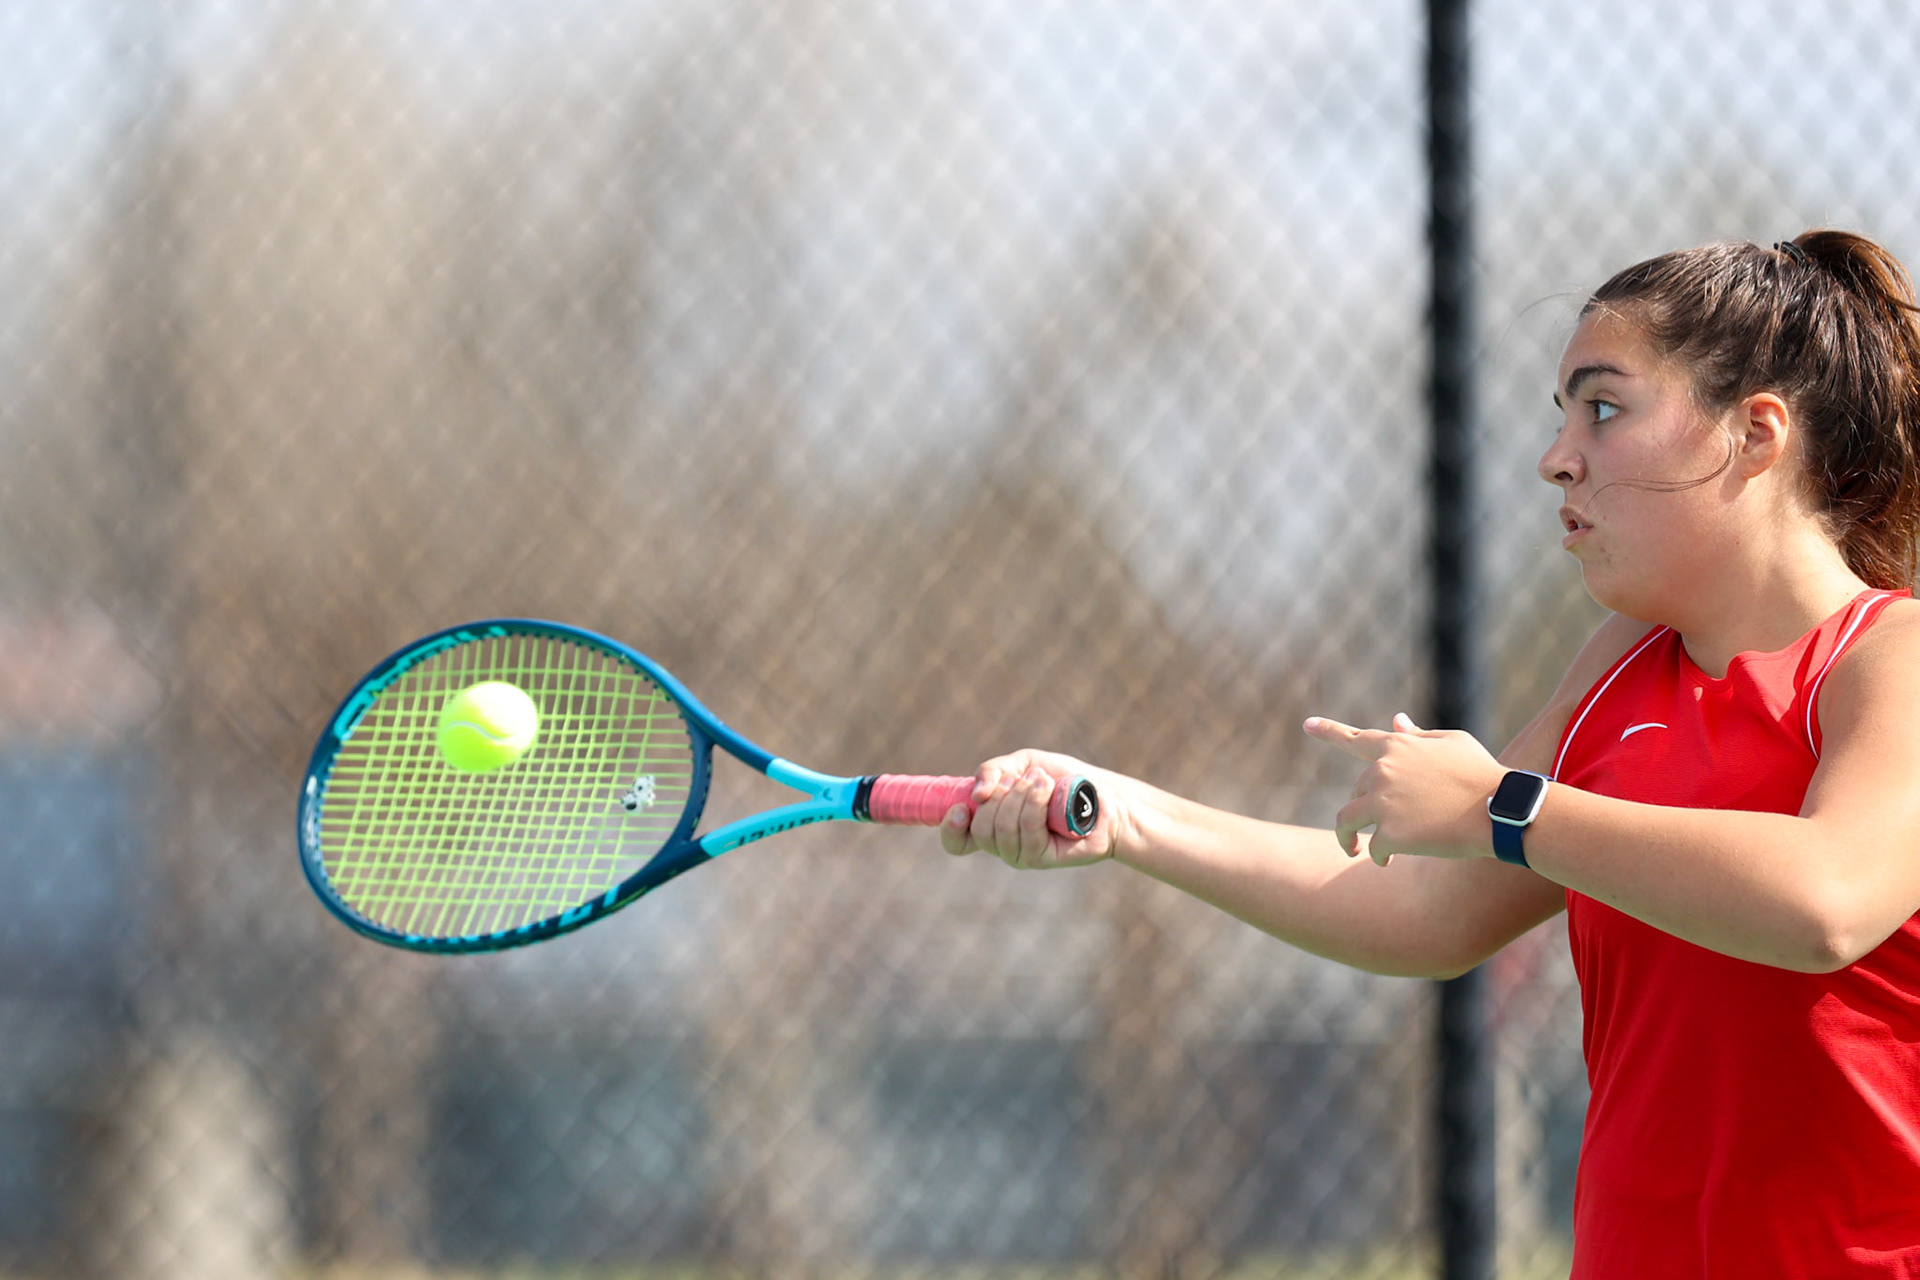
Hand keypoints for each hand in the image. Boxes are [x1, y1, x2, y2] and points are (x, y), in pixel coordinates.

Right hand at [937, 748, 1117, 869]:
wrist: (1102, 794)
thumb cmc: (1063, 780)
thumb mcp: (1023, 764)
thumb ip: (993, 771)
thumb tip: (976, 794)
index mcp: (991, 824)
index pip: (957, 841)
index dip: (951, 829)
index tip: (961, 808)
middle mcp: (1002, 844)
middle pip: (980, 829)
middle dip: (1000, 795)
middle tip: (1024, 777)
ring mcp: (1022, 854)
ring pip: (1002, 829)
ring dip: (1021, 795)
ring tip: (1043, 780)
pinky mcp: (1043, 858)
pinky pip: (1027, 831)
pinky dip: (1035, 803)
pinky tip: (1048, 789)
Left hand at [1303, 713, 1505, 864]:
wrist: (1502, 810)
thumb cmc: (1482, 774)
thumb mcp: (1453, 744)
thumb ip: (1417, 737)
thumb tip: (1395, 722)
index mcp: (1396, 746)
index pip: (1355, 738)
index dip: (1329, 731)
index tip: (1307, 725)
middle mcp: (1382, 771)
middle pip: (1358, 789)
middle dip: (1368, 805)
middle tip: (1390, 821)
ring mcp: (1384, 802)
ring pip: (1347, 821)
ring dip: (1348, 838)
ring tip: (1354, 849)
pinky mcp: (1391, 833)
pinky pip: (1372, 848)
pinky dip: (1378, 856)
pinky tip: (1390, 861)